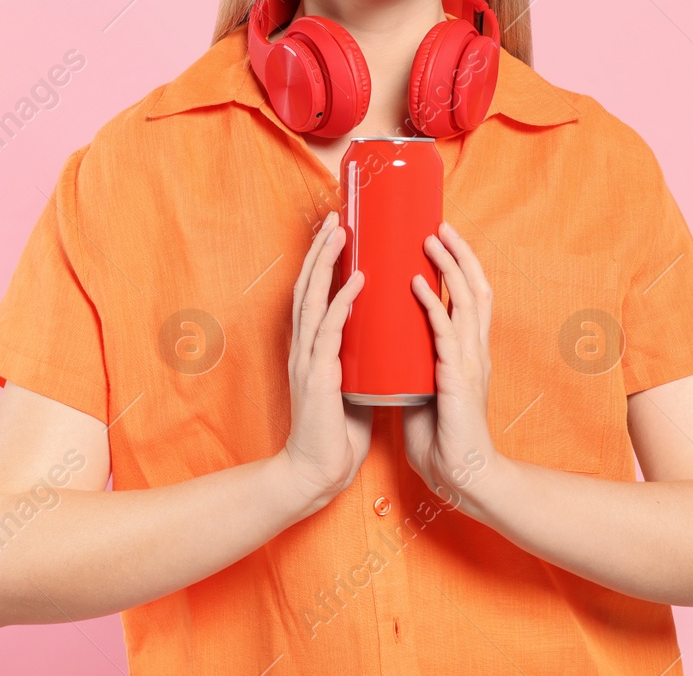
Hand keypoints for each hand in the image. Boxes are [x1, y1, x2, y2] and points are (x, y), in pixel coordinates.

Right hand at [278, 210, 372, 513]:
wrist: (318, 474)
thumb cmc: (337, 434)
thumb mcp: (353, 385)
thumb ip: (363, 361)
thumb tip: (388, 339)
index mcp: (312, 349)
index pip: (314, 296)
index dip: (322, 263)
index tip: (337, 233)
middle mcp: (304, 348)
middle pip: (306, 287)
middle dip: (320, 251)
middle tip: (336, 219)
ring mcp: (307, 361)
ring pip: (312, 299)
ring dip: (326, 264)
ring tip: (341, 233)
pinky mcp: (317, 378)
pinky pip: (329, 331)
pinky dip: (343, 302)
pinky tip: (357, 280)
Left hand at [402, 221, 499, 510]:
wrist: (460, 475)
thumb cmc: (442, 438)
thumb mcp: (428, 389)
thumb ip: (417, 365)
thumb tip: (395, 347)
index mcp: (468, 353)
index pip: (471, 298)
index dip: (461, 266)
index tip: (442, 239)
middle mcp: (474, 350)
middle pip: (476, 288)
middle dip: (460, 254)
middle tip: (440, 226)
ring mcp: (469, 362)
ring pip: (467, 300)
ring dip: (448, 267)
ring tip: (430, 240)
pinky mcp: (456, 378)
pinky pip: (444, 331)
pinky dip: (432, 303)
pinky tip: (417, 284)